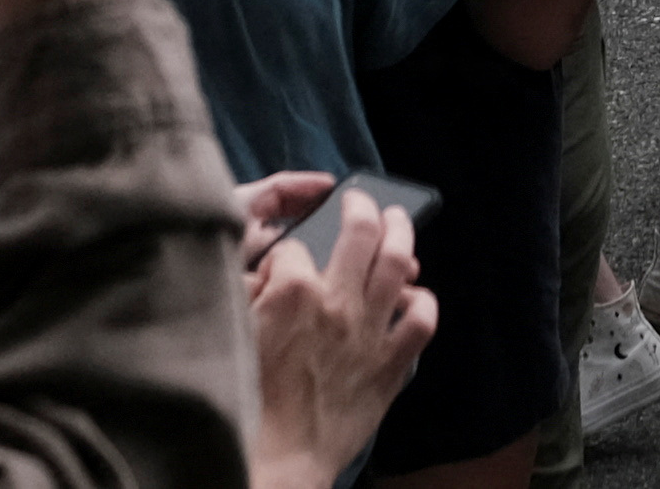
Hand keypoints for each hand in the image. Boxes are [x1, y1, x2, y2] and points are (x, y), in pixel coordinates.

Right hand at [244, 184, 435, 488]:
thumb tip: (271, 270)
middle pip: (361, 230)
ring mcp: (369, 332)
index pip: (295, 246)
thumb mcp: (236, 333)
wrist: (279, 460)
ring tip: (397, 222)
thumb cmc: (250, 401)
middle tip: (362, 200)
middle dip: (362, 206)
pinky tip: (414, 295)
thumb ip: (252, 293)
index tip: (285, 266)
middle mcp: (338, 302)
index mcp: (293, 291)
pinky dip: (423, 301)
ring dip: (401, 234)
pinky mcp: (390, 364)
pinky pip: (422, 320)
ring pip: (399, 263)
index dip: (287, 252)